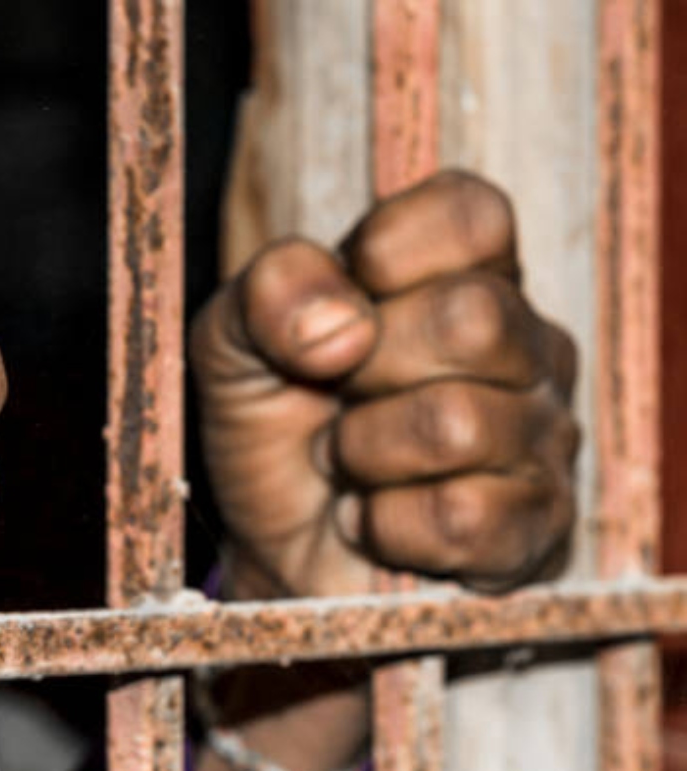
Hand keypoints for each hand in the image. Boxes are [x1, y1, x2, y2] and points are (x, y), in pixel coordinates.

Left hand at [191, 171, 577, 599]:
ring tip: (348, 465)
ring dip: (362, 455)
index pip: (473, 215)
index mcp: (463, 275)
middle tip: (337, 401)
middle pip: (473, 317)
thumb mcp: (234, 340)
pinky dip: (385, 527)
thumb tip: (343, 321)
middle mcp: (524, 346)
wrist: (270, 549)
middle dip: (362, 371)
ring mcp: (542, 439)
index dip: (384, 255)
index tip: (334, 310)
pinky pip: (462, 518)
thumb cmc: (269, 428)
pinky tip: (375, 523)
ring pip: (457, 423)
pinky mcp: (536, 532)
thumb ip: (271, 291)